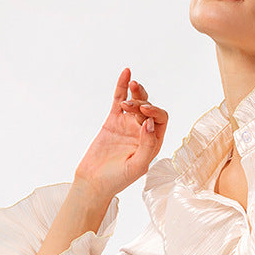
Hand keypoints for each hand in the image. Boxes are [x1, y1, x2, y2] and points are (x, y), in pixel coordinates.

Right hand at [74, 67, 167, 199]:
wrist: (93, 182)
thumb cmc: (117, 179)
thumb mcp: (137, 166)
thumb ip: (148, 146)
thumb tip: (149, 124)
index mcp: (153, 142)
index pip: (160, 120)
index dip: (155, 112)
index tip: (143, 113)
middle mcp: (142, 131)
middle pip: (149, 108)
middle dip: (142, 102)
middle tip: (130, 106)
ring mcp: (127, 125)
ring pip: (136, 102)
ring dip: (136, 93)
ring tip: (132, 85)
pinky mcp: (113, 121)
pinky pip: (119, 100)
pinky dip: (122, 86)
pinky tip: (126, 72)